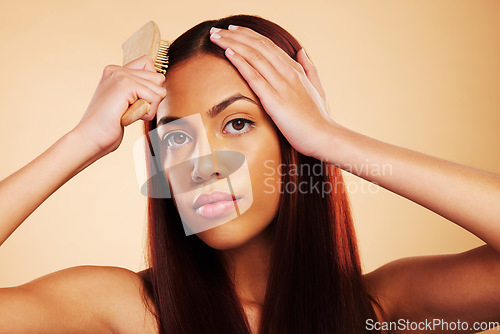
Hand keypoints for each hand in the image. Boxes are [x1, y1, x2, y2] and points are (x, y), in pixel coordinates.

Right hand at [73, 55, 165, 158]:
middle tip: (129, 110)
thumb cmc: (107, 127)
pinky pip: (155, 98)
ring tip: (127, 113)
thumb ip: (138, 89)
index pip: (149, 64)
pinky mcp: (125, 85)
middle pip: (158, 78)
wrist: (90, 138)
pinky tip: (127, 116)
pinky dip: (146, 113)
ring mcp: (121, 75)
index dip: (150, 86)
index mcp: (116, 71)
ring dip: (148, 108)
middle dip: (151, 100)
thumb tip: (160, 81)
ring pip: (159, 90)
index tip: (134, 101)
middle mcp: (118, 70)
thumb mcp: (125, 103)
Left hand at [209, 25, 335, 159]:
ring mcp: (282, 85)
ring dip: (232, 44)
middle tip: (216, 29)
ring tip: (215, 36)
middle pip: (258, 46)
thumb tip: (301, 51)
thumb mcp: (317, 88)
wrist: (324, 136)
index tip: (232, 29)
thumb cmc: (318, 118)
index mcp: (295, 69)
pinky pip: (254, 77)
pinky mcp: (275, 100)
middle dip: (235, 35)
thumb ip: (310, 68)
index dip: (248, 35)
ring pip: (253, 56)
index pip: (267, 45)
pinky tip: (228, 53)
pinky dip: (240, 63)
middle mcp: (288, 72)